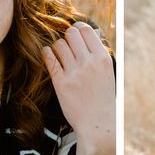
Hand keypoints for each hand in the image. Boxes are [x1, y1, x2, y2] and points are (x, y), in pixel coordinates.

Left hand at [43, 23, 114, 154]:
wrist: (98, 125)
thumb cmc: (103, 98)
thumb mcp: (108, 72)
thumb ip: (98, 53)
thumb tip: (90, 31)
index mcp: (102, 59)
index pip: (87, 30)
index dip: (79, 29)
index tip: (75, 33)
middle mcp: (89, 63)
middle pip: (71, 33)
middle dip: (67, 36)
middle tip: (66, 43)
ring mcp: (74, 73)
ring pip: (59, 45)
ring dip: (57, 46)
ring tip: (58, 52)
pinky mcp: (61, 83)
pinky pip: (50, 59)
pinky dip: (46, 53)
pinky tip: (47, 54)